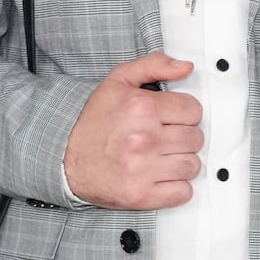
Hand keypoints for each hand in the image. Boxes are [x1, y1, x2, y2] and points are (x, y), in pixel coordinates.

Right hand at [63, 52, 202, 208]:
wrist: (65, 159)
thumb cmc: (93, 122)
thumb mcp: (118, 81)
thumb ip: (154, 65)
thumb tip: (186, 67)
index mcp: (141, 107)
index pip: (193, 110)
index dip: (184, 114)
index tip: (170, 119)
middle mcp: (144, 138)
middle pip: (195, 139)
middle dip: (183, 138)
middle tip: (164, 139)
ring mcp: (143, 169)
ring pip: (192, 166)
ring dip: (181, 163)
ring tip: (162, 158)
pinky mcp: (142, 195)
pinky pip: (182, 192)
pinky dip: (176, 188)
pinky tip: (161, 178)